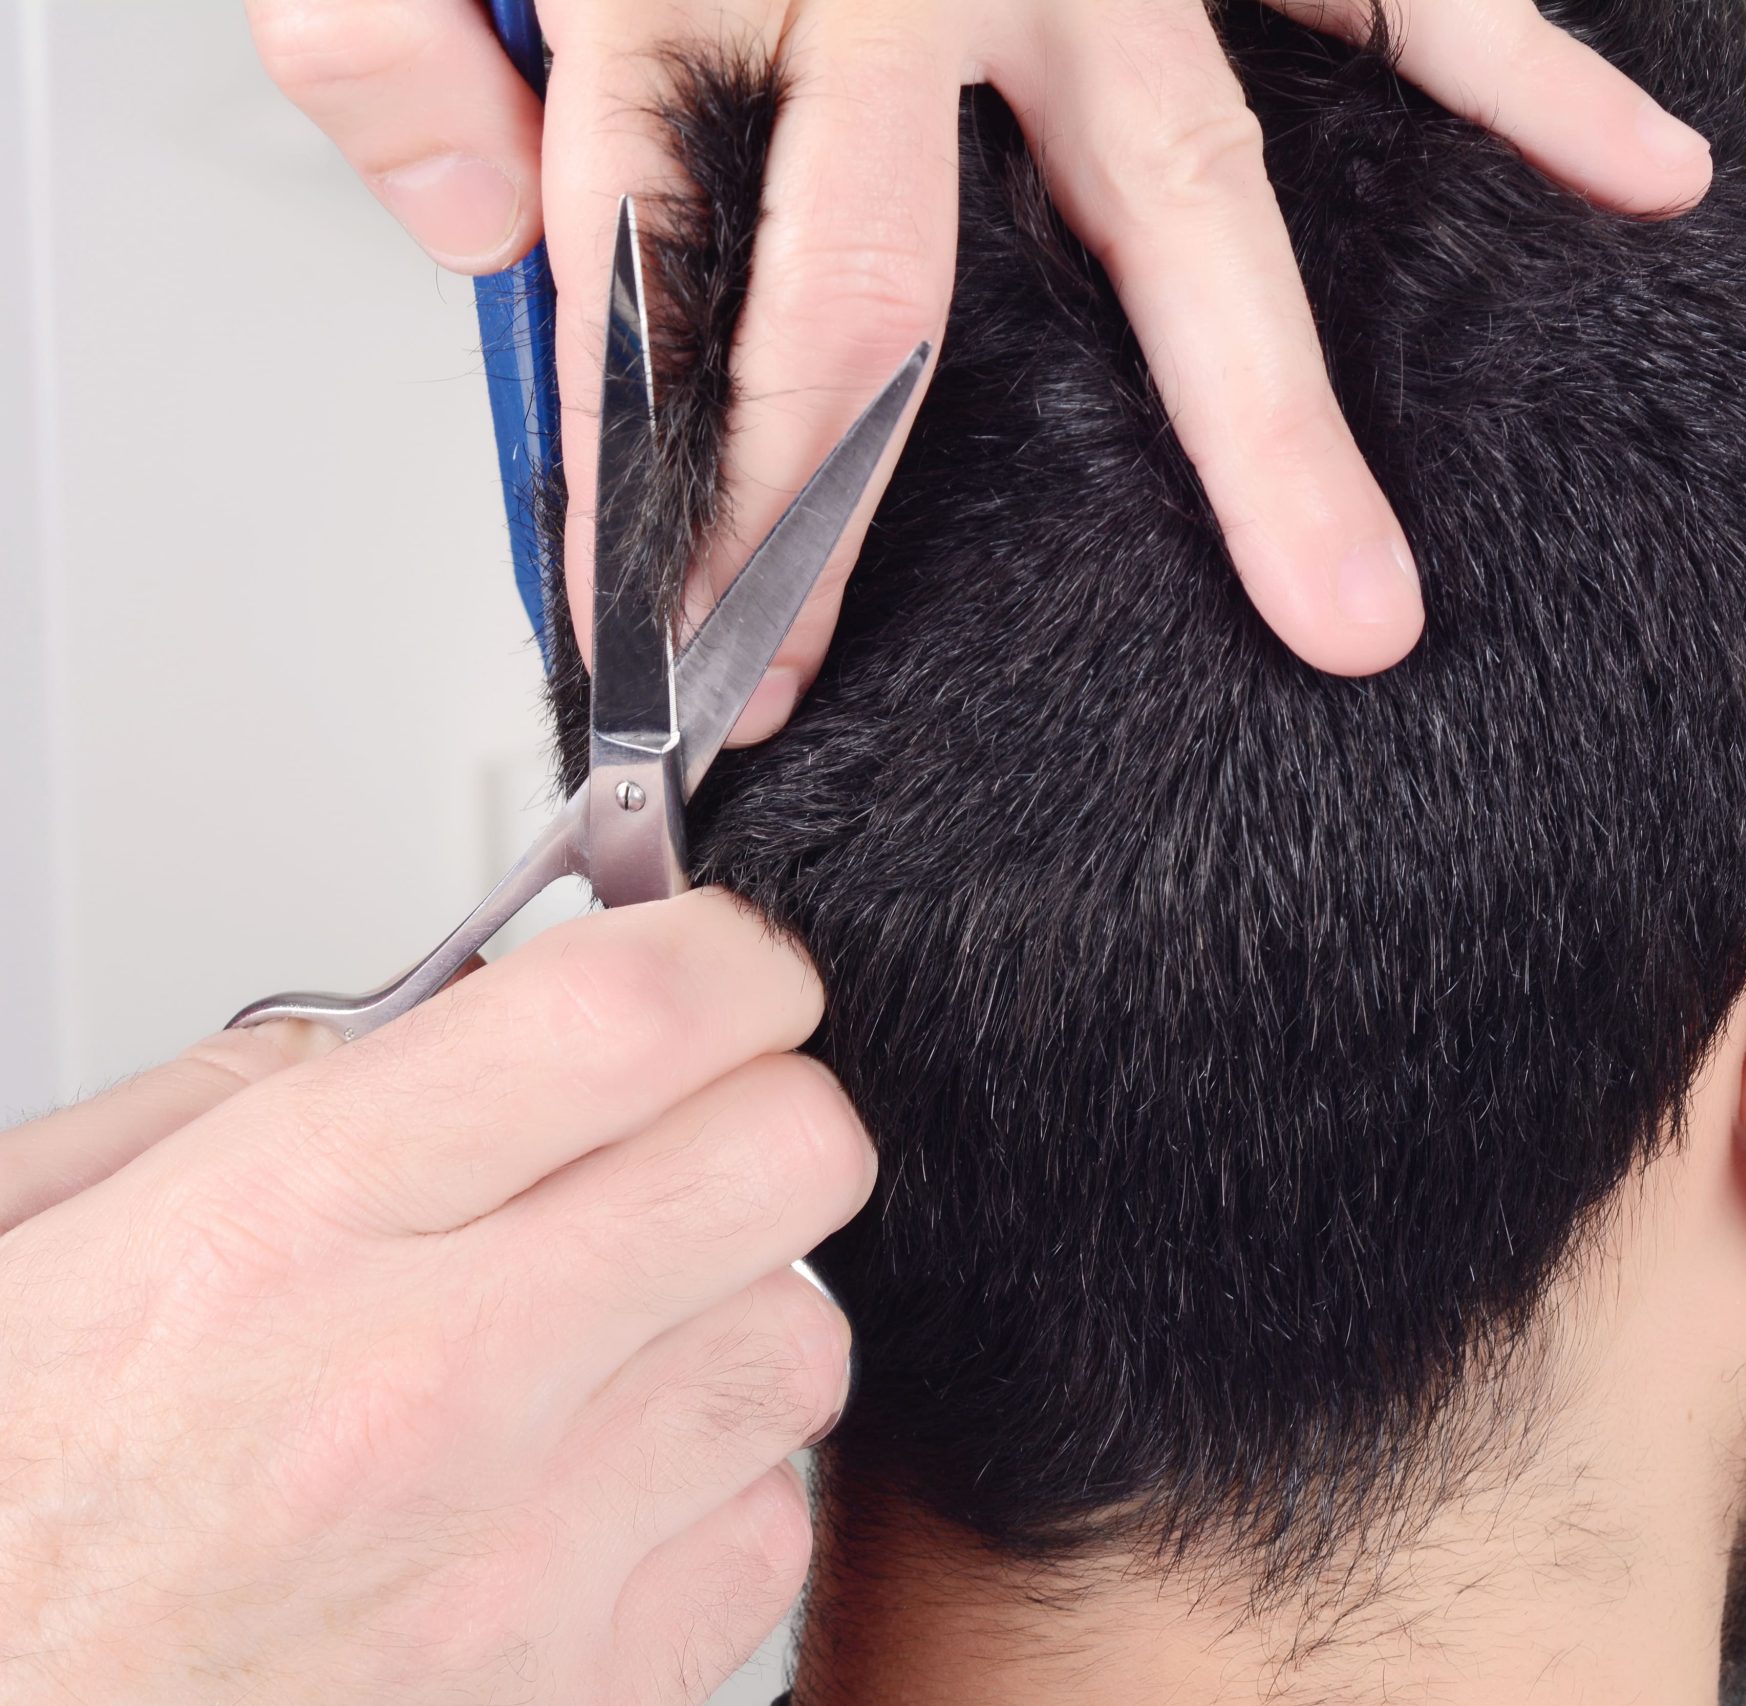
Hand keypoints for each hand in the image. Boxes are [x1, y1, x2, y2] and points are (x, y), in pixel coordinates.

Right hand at [0, 891, 871, 1704]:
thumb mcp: (19, 1247)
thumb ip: (230, 1105)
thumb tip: (417, 1025)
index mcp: (277, 1240)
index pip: (627, 1017)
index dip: (724, 956)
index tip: (724, 964)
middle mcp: (426, 1401)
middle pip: (787, 1158)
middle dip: (768, 1108)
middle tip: (694, 1129)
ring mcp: (517, 1570)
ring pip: (801, 1344)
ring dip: (738, 1308)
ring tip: (612, 1331)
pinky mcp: (576, 1702)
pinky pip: (769, 1531)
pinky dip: (715, 1491)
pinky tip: (598, 1486)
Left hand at [243, 0, 1712, 704]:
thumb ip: (392, 17)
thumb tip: (452, 218)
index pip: (653, 276)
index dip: (652, 484)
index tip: (673, 658)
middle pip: (903, 288)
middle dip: (879, 512)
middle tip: (868, 689)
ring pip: (1190, 193)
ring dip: (1272, 412)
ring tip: (1355, 594)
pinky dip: (1533, 77)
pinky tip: (1637, 175)